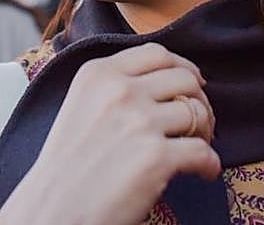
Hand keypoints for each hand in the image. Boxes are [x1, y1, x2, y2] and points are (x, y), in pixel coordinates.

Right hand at [0, 43, 219, 224]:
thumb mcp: (80, 105)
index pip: (157, 54)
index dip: (183, 67)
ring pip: (197, 112)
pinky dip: (210, 163)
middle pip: (185, 78)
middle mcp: (120, 91)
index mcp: (98, 74)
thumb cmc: (66, 168)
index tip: (193, 82)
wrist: (53, 211)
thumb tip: (167, 82)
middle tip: (199, 121)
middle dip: (200, 99)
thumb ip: (114, 87)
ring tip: (198, 146)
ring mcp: (139, 122)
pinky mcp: (156, 157)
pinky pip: (203, 152)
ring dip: (206, 131)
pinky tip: (204, 172)